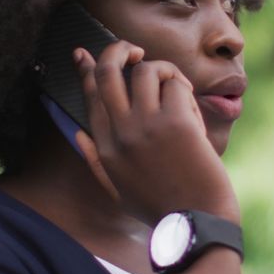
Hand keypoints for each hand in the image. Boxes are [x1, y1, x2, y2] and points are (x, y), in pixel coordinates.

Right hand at [73, 41, 239, 225]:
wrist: (197, 223)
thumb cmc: (162, 208)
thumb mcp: (117, 189)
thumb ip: (94, 159)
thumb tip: (76, 133)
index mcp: (105, 147)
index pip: (90, 95)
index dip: (87, 69)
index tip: (82, 52)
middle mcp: (120, 133)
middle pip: (109, 71)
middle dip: (119, 50)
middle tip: (135, 50)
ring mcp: (147, 126)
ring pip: (147, 71)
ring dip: (165, 73)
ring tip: (179, 92)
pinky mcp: (176, 122)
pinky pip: (177, 85)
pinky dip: (187, 92)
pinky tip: (193, 113)